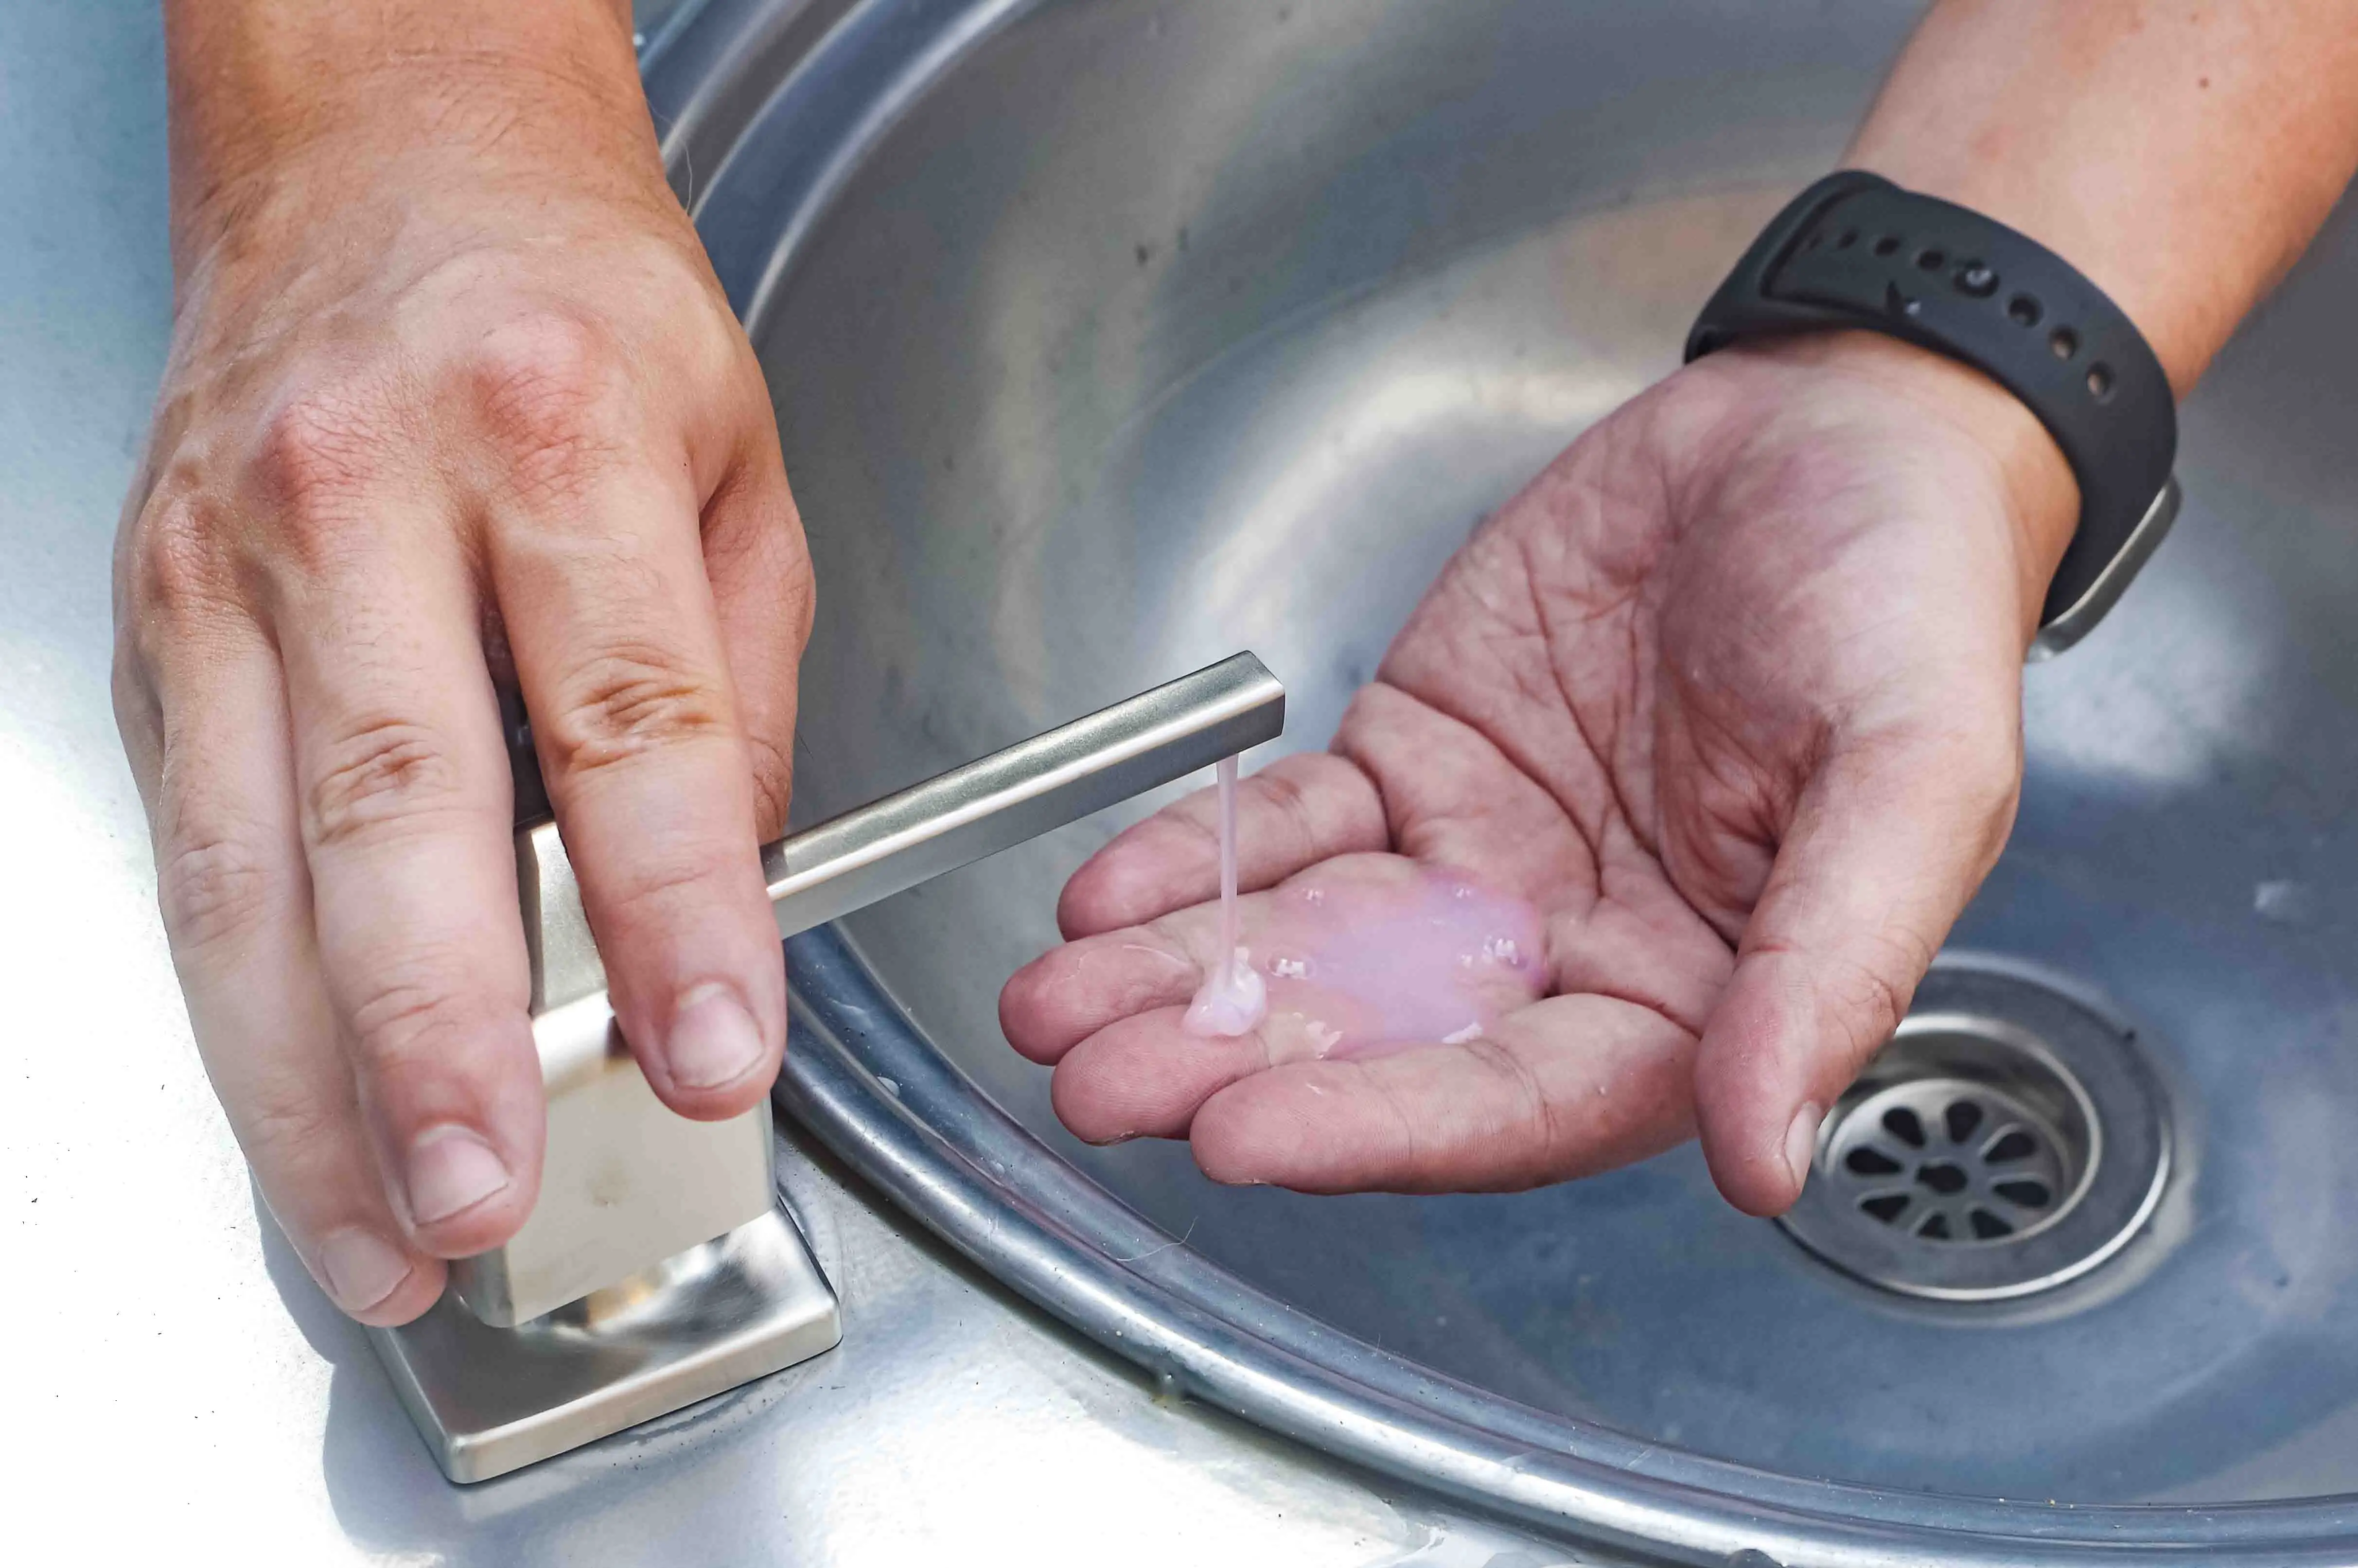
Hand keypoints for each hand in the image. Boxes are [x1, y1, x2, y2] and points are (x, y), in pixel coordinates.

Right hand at [114, 39, 809, 1322]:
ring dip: (311, 1081)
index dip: (675, 908)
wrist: (378, 152)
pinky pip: (193, 848)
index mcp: (552, 436)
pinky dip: (243, 1006)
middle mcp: (359, 496)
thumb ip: (748, 688)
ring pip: (247, 869)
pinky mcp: (152, 625)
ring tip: (385, 1229)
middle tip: (492, 1190)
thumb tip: (735, 898)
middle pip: (397, 812)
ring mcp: (224, 565)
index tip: (716, 1050)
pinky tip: (300, 1115)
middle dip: (443, 1036)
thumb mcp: (738, 462)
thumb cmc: (573, 300)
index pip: (627, 720)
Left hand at [1000, 331, 2076, 1214]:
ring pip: (1308, 943)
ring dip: (1177, 980)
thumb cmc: (1906, 598)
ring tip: (1052, 1010)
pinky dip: (1194, 860)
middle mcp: (1566, 952)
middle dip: (1230, 1066)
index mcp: (1692, 997)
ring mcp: (1476, 860)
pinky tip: (1106, 895)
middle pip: (1378, 1042)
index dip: (1377, 1127)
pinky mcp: (1416, 761)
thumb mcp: (1915, 777)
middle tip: (1097, 1086)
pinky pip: (1292, 827)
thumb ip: (1833, 968)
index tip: (1241, 1138)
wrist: (1837, 430)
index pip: (1515, 1100)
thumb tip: (1762, 1157)